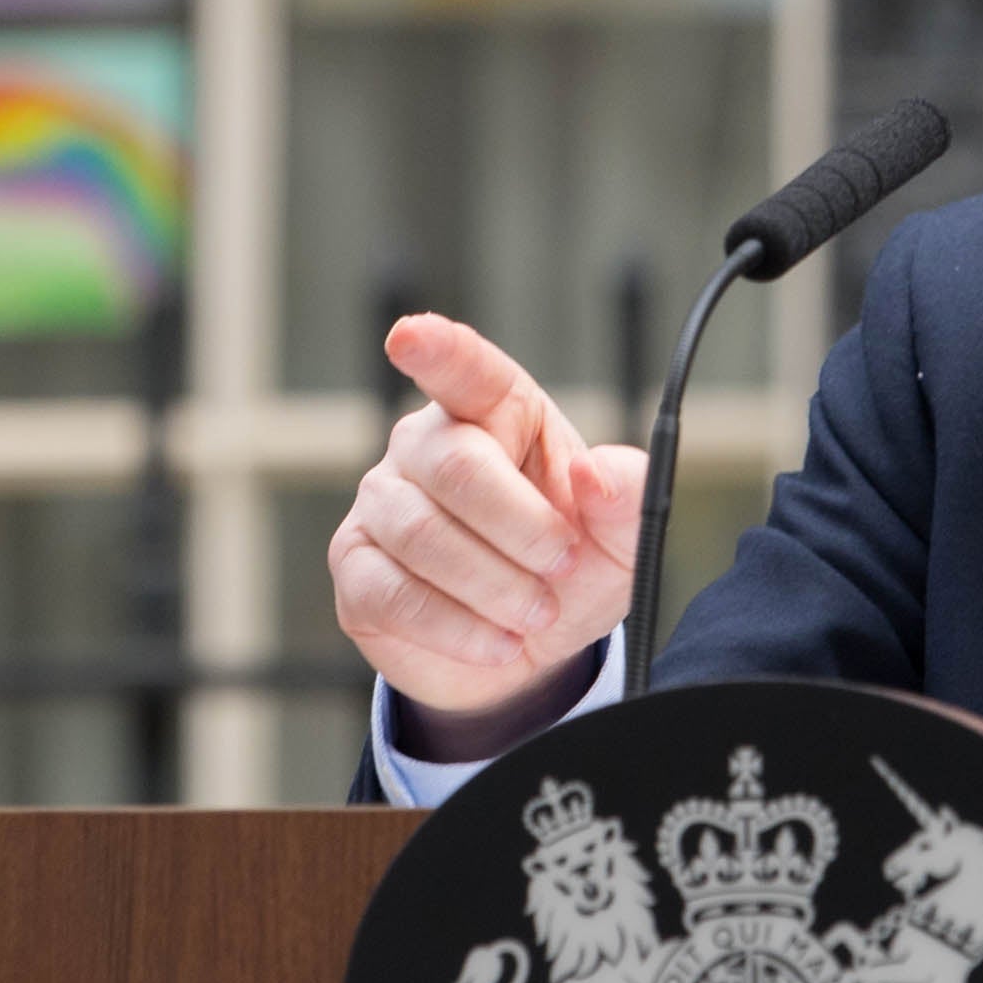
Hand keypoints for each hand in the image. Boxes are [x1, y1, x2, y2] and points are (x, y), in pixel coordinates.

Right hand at [328, 315, 644, 727]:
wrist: (526, 647)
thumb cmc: (565, 567)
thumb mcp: (618, 536)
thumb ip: (626, 497)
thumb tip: (598, 475)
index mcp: (494, 411)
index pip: (462, 368)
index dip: (436, 349)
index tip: (411, 336)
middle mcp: (426, 444)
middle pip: (457, 466)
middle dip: (522, 528)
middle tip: (563, 567)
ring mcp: (383, 502)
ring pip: (424, 534)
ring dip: (494, 586)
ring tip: (535, 614)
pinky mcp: (356, 567)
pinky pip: (393, 593)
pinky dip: (456, 627)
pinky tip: (496, 642)